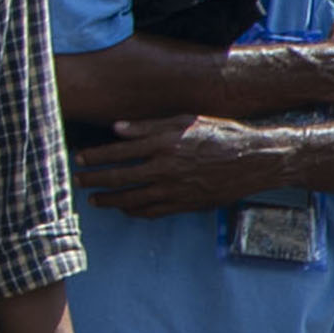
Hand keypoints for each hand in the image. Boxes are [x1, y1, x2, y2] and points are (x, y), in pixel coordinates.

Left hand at [73, 114, 286, 216]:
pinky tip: (125, 208)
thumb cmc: (222, 134)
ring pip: (132, 199)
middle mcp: (167, 169)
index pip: (118, 152)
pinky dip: (134, 211)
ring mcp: (176, 189)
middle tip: (77, 181)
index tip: (78, 158)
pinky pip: (152, 212)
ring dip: (109, 200)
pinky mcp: (186, 204)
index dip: (94, 157)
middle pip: (119, 178)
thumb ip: (149, 125)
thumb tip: (116, 128)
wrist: (257, 159)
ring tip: (94, 200)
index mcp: (165, 144)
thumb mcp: (186, 120)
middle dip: (93, 180)